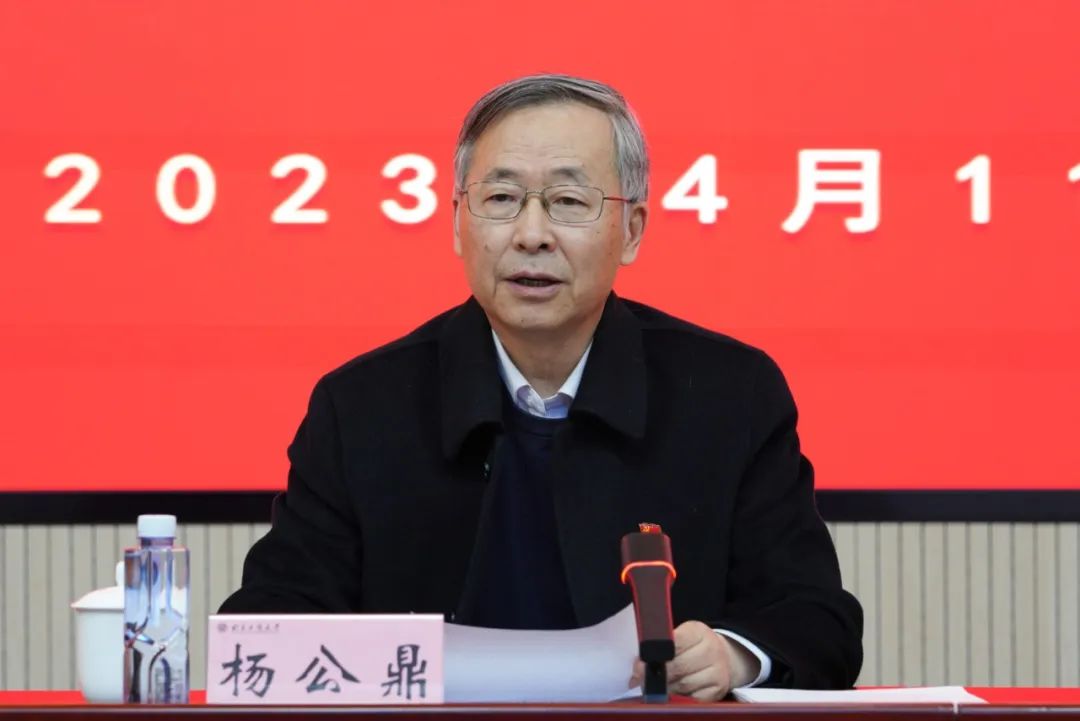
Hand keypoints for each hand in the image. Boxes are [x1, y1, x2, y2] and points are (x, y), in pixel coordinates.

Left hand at [628, 621, 758, 701]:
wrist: (724, 658)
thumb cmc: (694, 647)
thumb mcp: (682, 637)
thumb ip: (661, 648)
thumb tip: (637, 670)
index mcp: (699, 631)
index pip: (674, 642)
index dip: (655, 653)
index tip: (640, 662)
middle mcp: (712, 650)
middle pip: (678, 665)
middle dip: (656, 674)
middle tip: (640, 678)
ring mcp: (718, 671)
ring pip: (684, 684)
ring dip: (665, 688)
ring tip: (654, 687)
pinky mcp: (719, 690)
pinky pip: (693, 698)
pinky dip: (679, 698)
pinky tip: (671, 694)